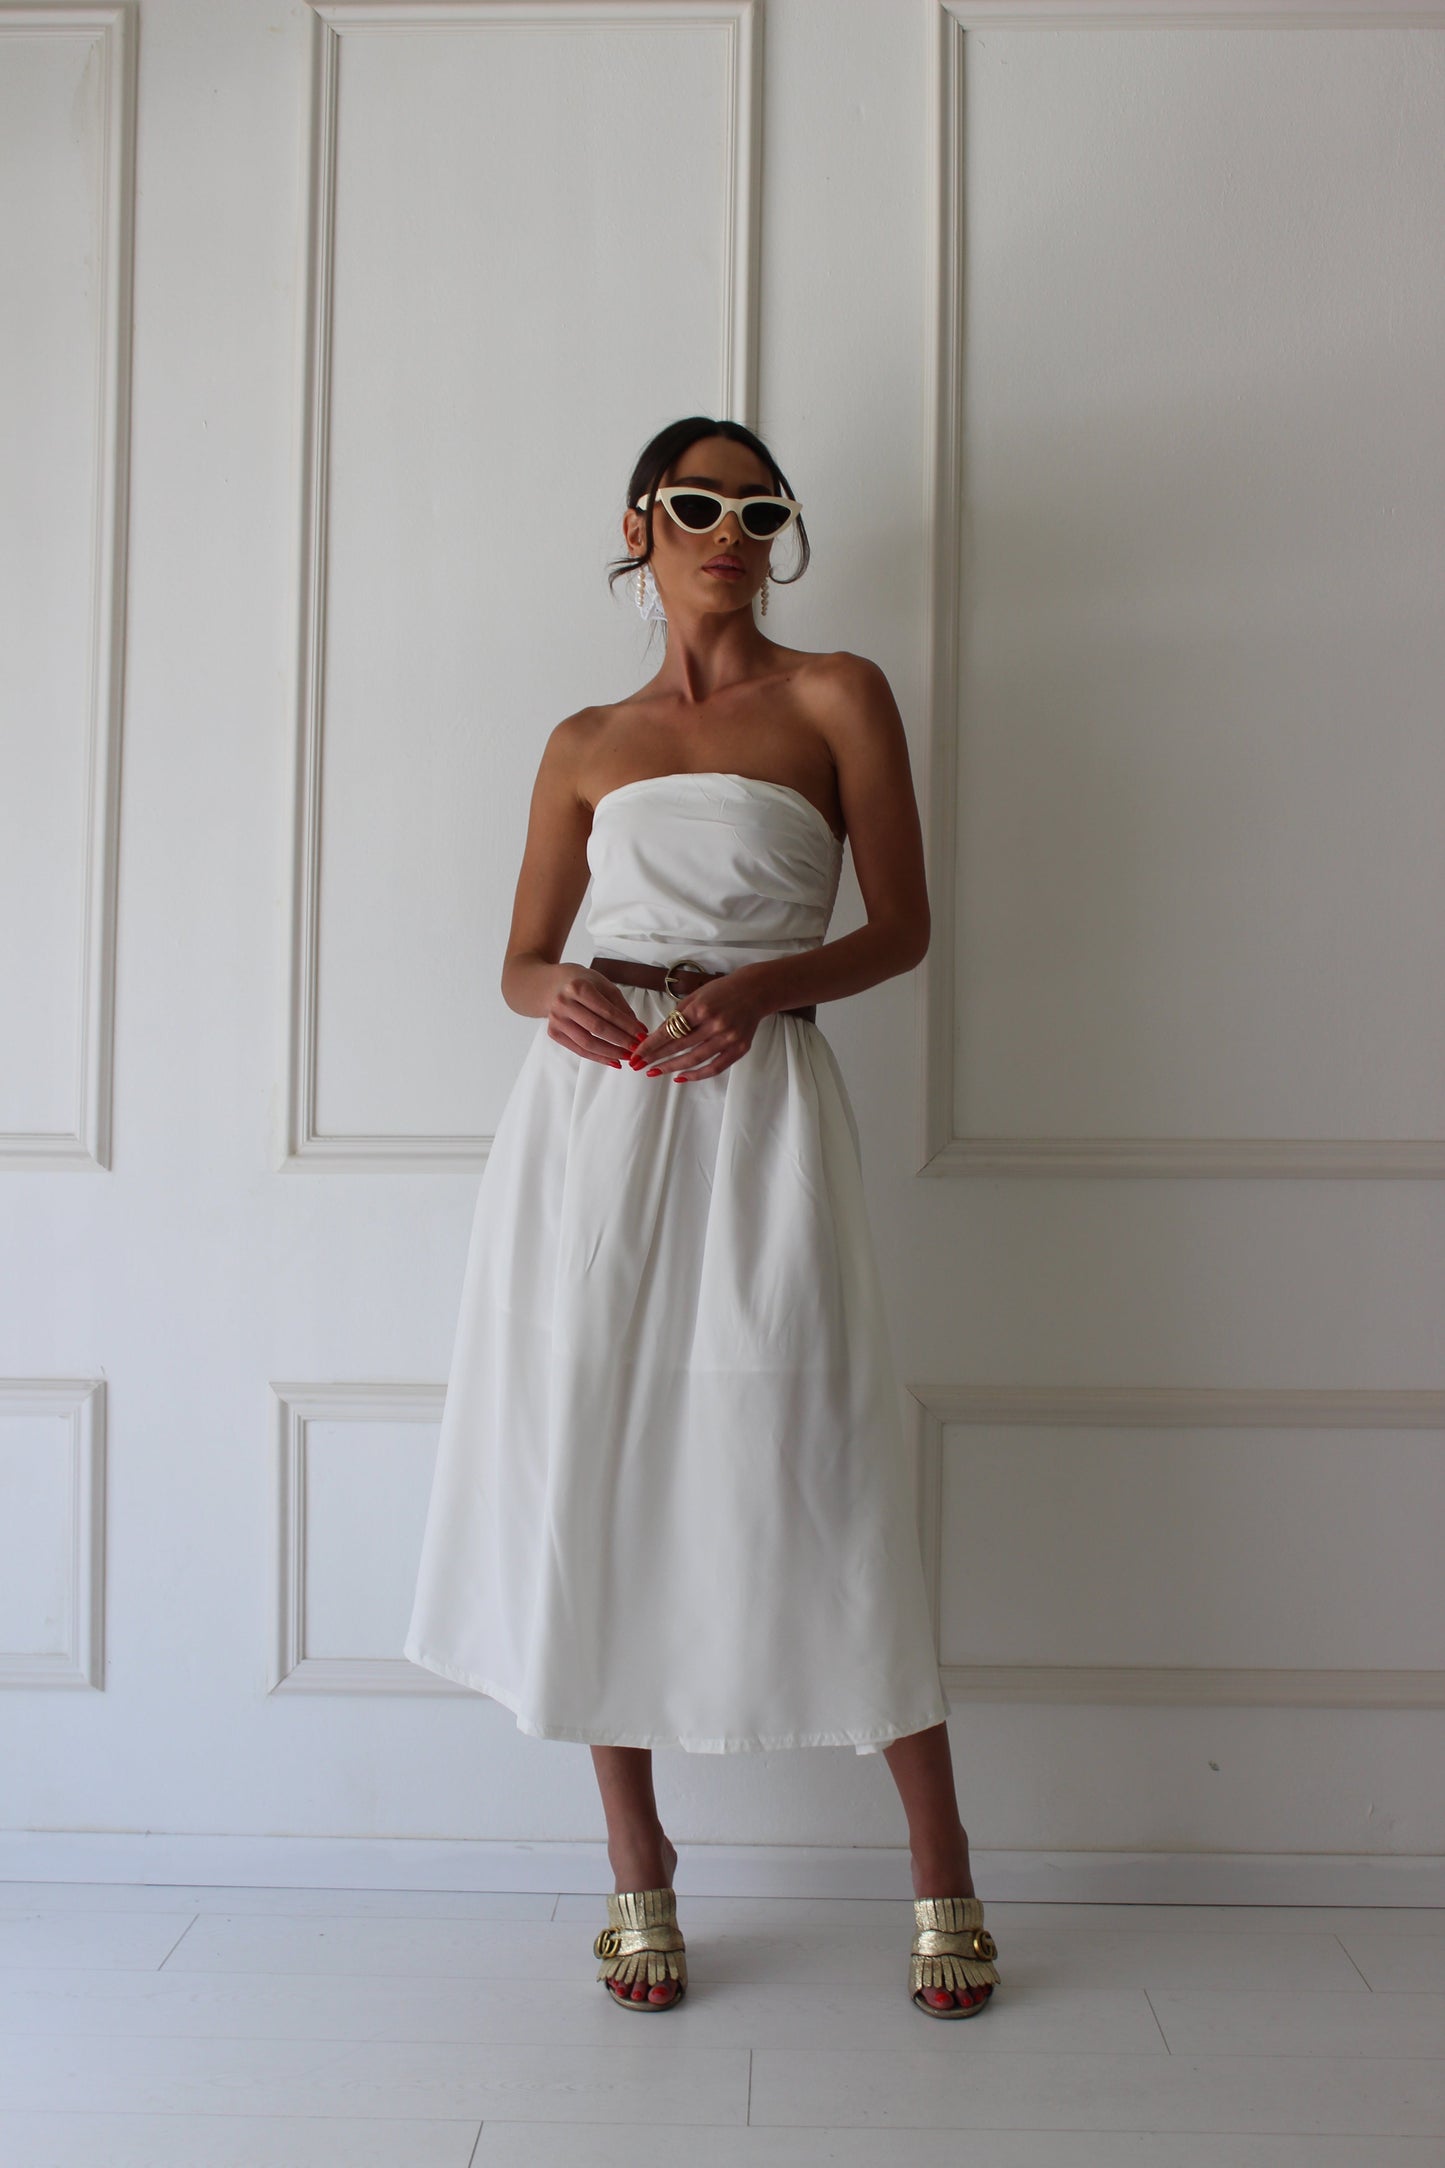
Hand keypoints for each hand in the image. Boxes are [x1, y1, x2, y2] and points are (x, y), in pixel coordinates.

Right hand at [546, 965, 643, 1066]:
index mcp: (578, 988)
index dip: (627, 1026)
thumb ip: (622, 1008)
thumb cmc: (583, 984)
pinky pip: (579, 1050)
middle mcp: (564, 1003)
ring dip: (611, 1053)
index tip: (642, 1035)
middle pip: (597, 1028)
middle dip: (621, 1041)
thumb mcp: (605, 987)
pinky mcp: (554, 1033)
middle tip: (637, 1049)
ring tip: (627, 1056)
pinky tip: (613, 1060)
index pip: (607, 1012)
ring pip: (587, 1043)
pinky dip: (598, 1057)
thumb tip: (640, 1029)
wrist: (554, 986)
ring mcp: (556, 1020)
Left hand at [630, 968, 770, 1081]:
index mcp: (701, 1008)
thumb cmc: (722, 990)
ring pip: (695, 1059)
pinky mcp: (739, 1049)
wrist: (756, 991)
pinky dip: (697, 1075)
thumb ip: (678, 1015)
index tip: (637, 1055)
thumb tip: (657, 1035)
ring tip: (655, 1071)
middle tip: (640, 1066)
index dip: (651, 1045)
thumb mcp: (696, 995)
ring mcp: (729, 1038)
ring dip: (672, 1067)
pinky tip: (681, 1077)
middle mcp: (715, 1024)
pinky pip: (715, 1067)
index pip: (670, 1031)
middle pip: (679, 1046)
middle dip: (656, 1057)